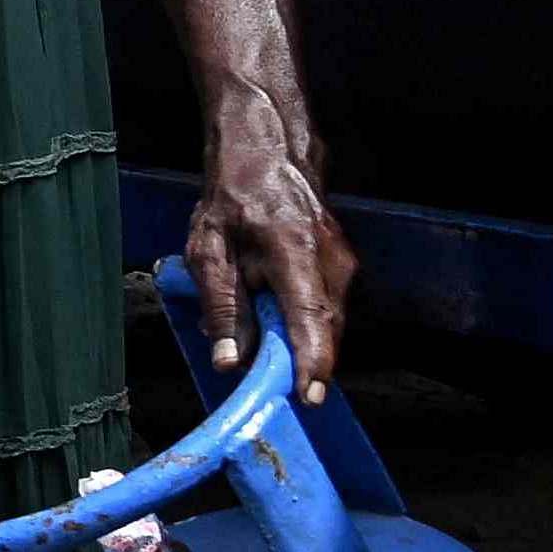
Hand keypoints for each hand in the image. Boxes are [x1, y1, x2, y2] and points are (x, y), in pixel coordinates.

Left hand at [183, 113, 358, 404]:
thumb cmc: (232, 202)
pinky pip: (329, 307)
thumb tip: (230, 361)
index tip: (309, 397)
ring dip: (304, 344)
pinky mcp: (343, 266)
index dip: (312, 361)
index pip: (311, 318)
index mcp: (294, 253)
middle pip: (325, 328)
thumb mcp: (209, 253)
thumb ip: (222, 309)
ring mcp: (343, 262)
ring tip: (273, 357)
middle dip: (306, 365)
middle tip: (282, 394)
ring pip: (329, 321)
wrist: (266, 154)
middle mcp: (331, 260)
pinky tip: (280, 327)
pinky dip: (308, 325)